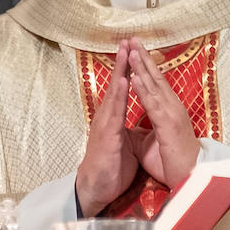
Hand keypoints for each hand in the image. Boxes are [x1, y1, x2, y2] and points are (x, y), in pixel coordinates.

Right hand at [75, 38, 199, 215]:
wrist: (95, 189)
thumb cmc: (110, 168)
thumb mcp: (121, 145)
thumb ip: (126, 129)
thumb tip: (133, 123)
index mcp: (113, 119)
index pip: (121, 90)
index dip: (127, 71)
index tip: (132, 51)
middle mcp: (107, 117)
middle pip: (116, 85)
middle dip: (122, 63)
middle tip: (127, 40)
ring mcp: (105, 125)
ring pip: (114, 94)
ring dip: (120, 72)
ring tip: (125, 53)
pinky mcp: (108, 136)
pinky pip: (115, 113)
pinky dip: (120, 96)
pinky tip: (124, 82)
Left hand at [126, 40, 199, 188]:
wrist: (189, 179)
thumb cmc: (175, 162)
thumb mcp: (156, 141)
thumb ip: (150, 127)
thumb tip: (142, 123)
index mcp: (168, 110)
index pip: (155, 83)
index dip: (144, 66)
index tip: (133, 49)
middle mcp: (172, 108)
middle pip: (156, 78)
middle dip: (143, 58)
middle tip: (132, 38)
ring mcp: (172, 115)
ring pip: (155, 86)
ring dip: (142, 68)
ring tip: (131, 50)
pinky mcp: (169, 126)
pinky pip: (153, 105)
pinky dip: (144, 90)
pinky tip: (134, 77)